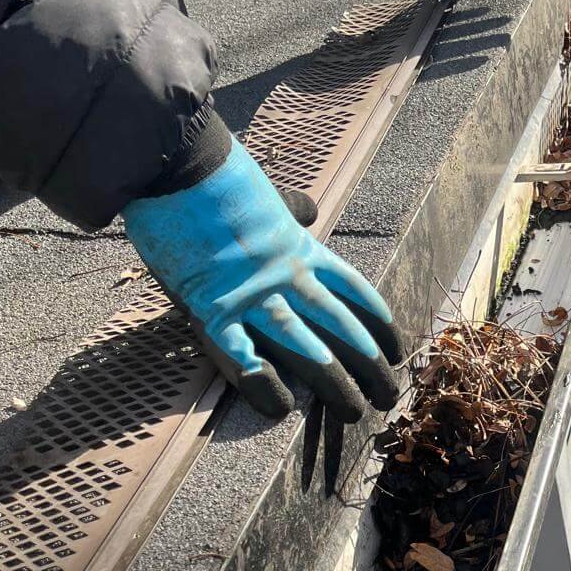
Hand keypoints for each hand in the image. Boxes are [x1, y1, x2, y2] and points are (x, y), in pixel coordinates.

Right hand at [122, 140, 404, 422]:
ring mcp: (249, 293)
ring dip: (331, 382)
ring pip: (303, 345)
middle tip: (388, 396)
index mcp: (297, 247)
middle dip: (368, 364)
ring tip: (353, 412)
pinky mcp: (208, 305)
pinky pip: (237, 352)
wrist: (174, 158)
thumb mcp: (265, 190)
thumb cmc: (215, 170)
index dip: (377, 321)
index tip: (396, 348)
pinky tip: (279, 406)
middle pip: (338, 325)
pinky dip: (257, 380)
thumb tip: (309, 209)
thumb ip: (288, 207)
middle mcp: (284, 274)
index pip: (352, 290)